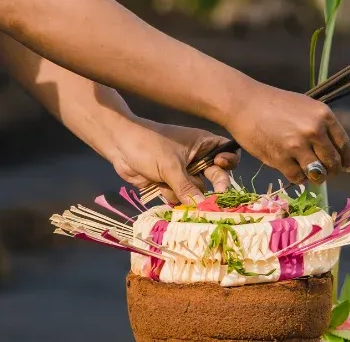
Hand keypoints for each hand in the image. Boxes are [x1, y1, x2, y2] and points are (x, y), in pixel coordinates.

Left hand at [105, 118, 239, 203]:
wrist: (120, 146)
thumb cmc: (149, 145)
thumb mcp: (170, 166)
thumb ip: (187, 187)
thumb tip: (203, 206)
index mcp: (203, 144)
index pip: (227, 151)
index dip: (229, 160)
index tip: (221, 165)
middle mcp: (197, 158)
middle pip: (216, 175)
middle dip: (213, 186)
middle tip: (215, 198)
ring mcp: (184, 171)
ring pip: (197, 190)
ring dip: (188, 194)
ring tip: (173, 189)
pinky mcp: (171, 183)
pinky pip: (180, 196)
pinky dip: (174, 197)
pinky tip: (160, 189)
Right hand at [227, 84, 349, 184]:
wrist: (245, 103)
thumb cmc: (275, 104)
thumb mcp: (306, 107)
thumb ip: (321, 126)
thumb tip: (336, 151)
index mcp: (323, 115)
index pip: (344, 145)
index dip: (346, 160)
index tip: (347, 167)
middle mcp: (314, 130)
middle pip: (333, 162)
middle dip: (332, 171)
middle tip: (326, 172)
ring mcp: (297, 145)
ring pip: (317, 173)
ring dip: (316, 176)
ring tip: (310, 173)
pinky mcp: (280, 158)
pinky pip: (298, 177)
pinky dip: (298, 177)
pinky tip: (294, 170)